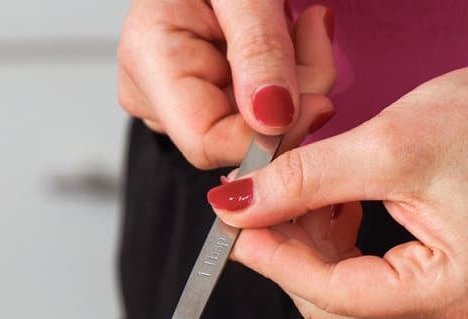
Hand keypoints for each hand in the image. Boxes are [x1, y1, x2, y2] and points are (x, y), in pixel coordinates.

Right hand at [117, 1, 337, 168]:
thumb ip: (258, 49)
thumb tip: (272, 119)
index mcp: (150, 59)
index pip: (207, 142)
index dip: (265, 136)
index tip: (317, 100)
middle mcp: (155, 89)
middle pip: (235, 136)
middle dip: (291, 101)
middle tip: (316, 35)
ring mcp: (176, 94)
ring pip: (253, 126)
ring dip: (296, 85)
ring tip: (304, 27)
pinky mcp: (204, 90)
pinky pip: (257, 109)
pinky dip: (288, 80)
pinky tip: (289, 39)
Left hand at [208, 55, 467, 318]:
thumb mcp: (386, 146)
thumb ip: (302, 182)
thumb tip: (233, 208)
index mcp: (449, 295)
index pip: (330, 293)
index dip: (271, 256)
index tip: (230, 219)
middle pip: (330, 305)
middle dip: (288, 252)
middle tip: (258, 197)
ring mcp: (447, 315)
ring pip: (340, 299)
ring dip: (308, 249)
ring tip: (302, 191)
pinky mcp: (438, 297)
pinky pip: (362, 288)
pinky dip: (334, 249)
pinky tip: (331, 205)